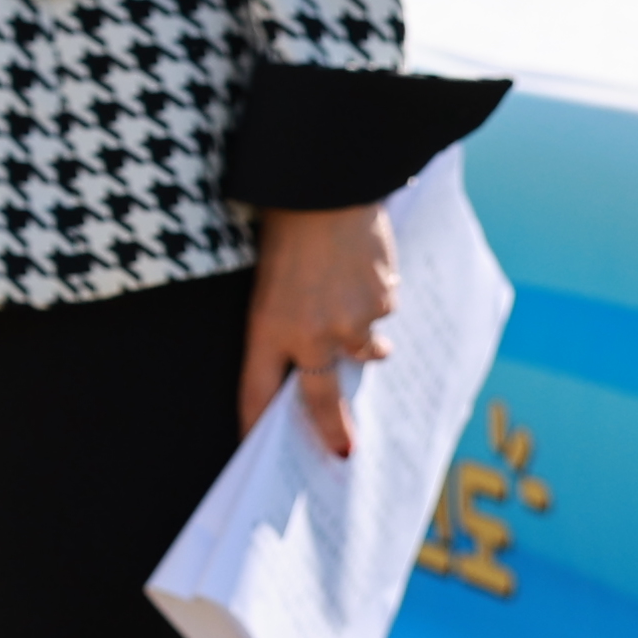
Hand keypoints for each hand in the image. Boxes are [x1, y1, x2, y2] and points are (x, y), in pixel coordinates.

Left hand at [239, 201, 397, 454]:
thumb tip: (317, 352)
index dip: (254, 421)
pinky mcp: (383, 304)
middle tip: (343, 453)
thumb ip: (283, 316)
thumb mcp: (266, 274)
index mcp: (266, 326)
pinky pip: (383, 313)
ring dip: (361, 338)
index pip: (255, 389)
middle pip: (320, 399)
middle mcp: (310, 335)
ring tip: (346, 296)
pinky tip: (362, 269)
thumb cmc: (284, 222)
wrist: (327, 184)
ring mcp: (352, 323)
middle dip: (333, 429)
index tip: (256, 446)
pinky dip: (376, 300)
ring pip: (364, 351)